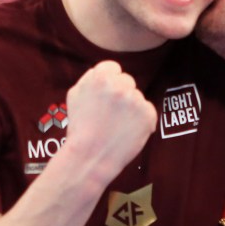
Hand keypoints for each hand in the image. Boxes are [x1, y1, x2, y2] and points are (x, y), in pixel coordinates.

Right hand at [64, 61, 158, 182]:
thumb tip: (106, 72)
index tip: (106, 98)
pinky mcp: (148, 115)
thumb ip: (91, 79)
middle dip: (121, 95)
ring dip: (131, 109)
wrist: (89, 157)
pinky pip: (148, 112)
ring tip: (117, 126)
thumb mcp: (75, 95)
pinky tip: (128, 132)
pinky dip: (142, 122)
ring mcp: (136, 100)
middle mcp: (120, 84)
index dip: (110, 84)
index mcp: (101, 76)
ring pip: (138, 98)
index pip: (114, 68)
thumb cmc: (80, 128)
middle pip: (127, 81)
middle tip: (111, 115)